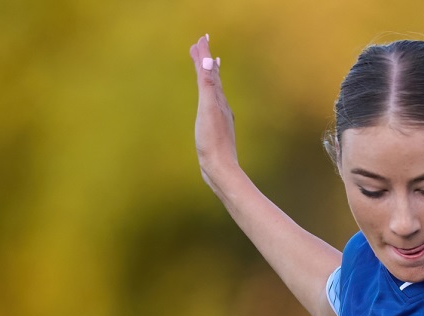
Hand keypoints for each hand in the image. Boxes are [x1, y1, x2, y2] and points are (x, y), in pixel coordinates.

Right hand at [188, 34, 240, 191]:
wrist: (221, 170)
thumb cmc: (212, 141)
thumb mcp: (207, 109)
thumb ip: (208, 85)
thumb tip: (210, 59)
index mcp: (218, 99)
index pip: (210, 70)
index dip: (205, 54)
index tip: (202, 38)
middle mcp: (222, 106)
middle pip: (214, 78)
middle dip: (207, 62)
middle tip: (202, 46)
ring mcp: (220, 118)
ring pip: (215, 91)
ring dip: (211, 76)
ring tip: (212, 67)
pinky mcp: (217, 130)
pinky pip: (214, 105)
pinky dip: (212, 95)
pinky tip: (212, 101)